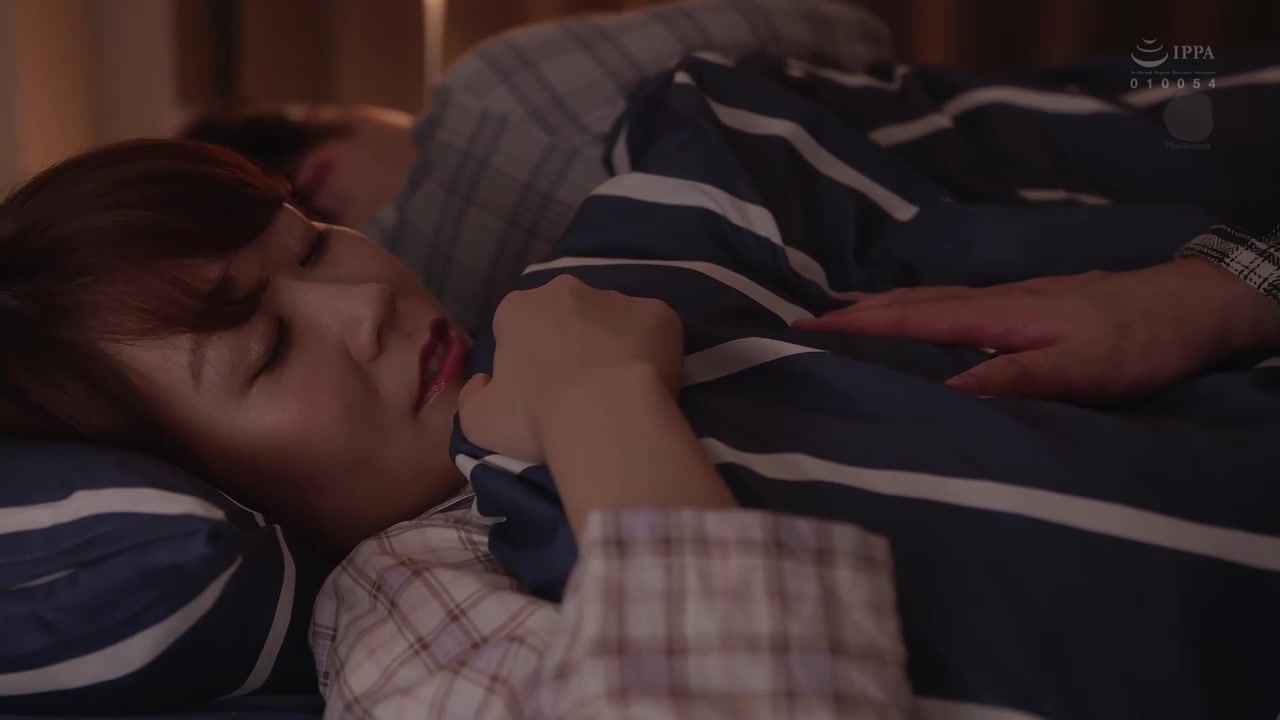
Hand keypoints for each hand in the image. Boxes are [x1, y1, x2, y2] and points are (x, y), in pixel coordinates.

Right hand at [458, 276, 683, 460]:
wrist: (605, 417)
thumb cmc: (537, 418)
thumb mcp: (479, 422)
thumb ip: (472, 397)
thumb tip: (484, 383)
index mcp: (518, 308)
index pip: (516, 324)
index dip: (527, 356)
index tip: (538, 388)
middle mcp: (565, 290)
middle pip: (565, 314)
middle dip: (570, 341)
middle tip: (580, 388)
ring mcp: (615, 297)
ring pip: (611, 318)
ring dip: (611, 344)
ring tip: (618, 389)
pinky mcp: (658, 312)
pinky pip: (652, 328)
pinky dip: (652, 349)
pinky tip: (649, 382)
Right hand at [794, 259, 1279, 401]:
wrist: (1189, 305)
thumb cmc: (1137, 342)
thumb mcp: (1080, 370)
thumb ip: (1014, 378)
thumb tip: (946, 391)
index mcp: (999, 315)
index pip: (914, 319)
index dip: (860, 324)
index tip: (811, 326)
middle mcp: (996, 300)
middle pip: (914, 301)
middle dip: (859, 310)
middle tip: (809, 317)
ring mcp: (1011, 298)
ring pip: (933, 299)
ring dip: (886, 305)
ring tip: (848, 312)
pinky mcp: (1027, 304)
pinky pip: (954, 303)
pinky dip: (919, 307)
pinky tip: (921, 316)